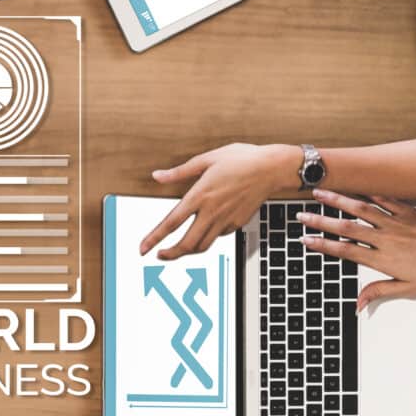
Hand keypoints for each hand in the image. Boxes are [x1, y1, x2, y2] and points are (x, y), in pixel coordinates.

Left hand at [140, 143, 303, 258]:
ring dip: (187, 251)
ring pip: (203, 245)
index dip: (154, 238)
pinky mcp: (238, 223)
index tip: (142, 249)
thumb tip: (157, 176)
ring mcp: (226, 220)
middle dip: (170, 254)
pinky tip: (203, 232)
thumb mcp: (207, 159)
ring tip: (176, 250)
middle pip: (187, 244)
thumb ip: (179, 172)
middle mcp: (212, 212)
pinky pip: (218, 236)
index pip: (171, 223)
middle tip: (158, 256)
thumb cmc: (242, 159)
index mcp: (200, 195)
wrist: (273, 168)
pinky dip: (207, 238)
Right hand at [299, 189, 415, 305]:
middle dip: (322, 221)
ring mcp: (396, 224)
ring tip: (320, 193)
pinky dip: (370, 194)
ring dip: (339, 201)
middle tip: (302, 215)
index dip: (323, 246)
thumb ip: (379, 292)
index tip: (306, 240)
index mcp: (383, 259)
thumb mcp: (407, 289)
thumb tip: (358, 304)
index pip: (346, 251)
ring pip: (362, 210)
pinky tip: (356, 188)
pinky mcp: (409, 213)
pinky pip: (386, 200)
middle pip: (347, 228)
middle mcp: (386, 239)